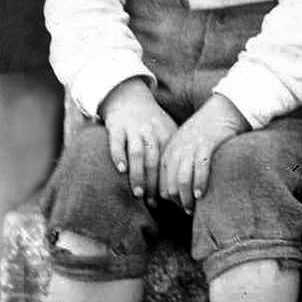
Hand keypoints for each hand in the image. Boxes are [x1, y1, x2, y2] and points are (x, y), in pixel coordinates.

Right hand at [102, 84, 176, 200]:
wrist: (129, 98)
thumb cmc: (150, 123)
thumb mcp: (167, 131)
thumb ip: (174, 152)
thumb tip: (185, 183)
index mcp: (166, 134)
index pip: (169, 160)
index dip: (169, 180)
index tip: (170, 200)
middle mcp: (151, 131)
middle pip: (154, 160)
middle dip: (153, 182)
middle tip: (152, 202)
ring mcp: (133, 129)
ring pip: (137, 153)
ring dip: (138, 174)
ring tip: (137, 194)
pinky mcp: (116, 127)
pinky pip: (117, 142)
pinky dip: (118, 155)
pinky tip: (120, 169)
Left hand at [158, 99, 244, 210]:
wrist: (224, 109)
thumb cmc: (207, 131)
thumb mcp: (185, 145)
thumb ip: (178, 162)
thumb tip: (175, 189)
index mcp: (168, 152)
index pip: (159, 183)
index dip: (165, 200)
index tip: (176, 208)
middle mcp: (176, 151)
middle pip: (168, 185)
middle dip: (176, 202)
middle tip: (186, 211)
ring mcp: (191, 148)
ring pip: (181, 181)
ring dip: (186, 198)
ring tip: (192, 209)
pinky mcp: (206, 145)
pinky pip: (200, 170)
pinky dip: (199, 184)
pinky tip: (201, 195)